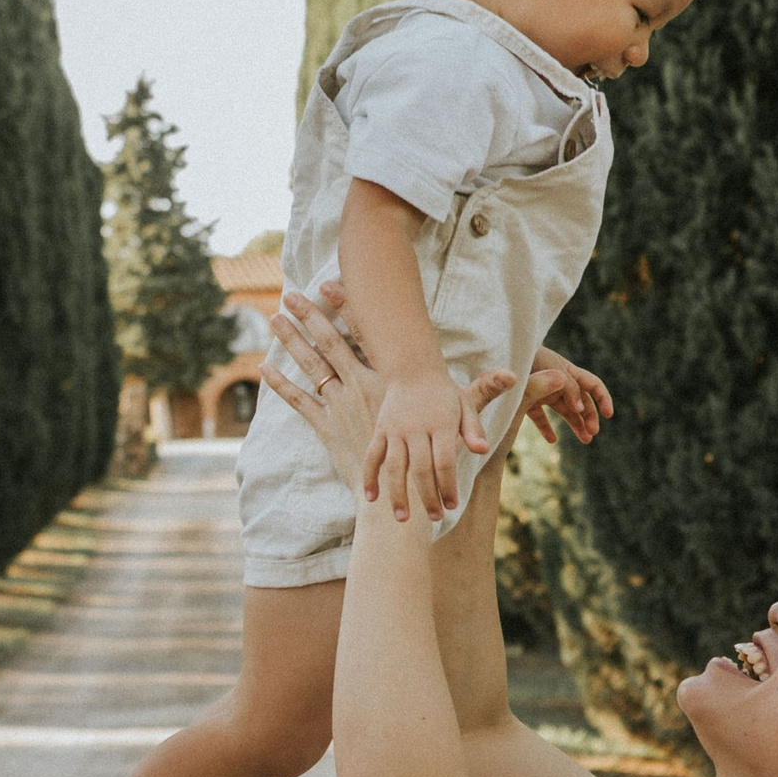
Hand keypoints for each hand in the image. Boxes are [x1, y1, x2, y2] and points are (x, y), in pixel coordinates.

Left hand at [267, 295, 510, 516]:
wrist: (397, 494)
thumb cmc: (428, 459)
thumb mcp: (458, 421)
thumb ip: (482, 395)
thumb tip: (514, 375)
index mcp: (385, 380)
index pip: (364, 334)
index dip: (347, 307)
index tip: (331, 282)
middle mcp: (360, 387)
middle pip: (330, 342)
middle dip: (310, 315)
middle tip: (291, 291)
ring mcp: (340, 406)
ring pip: (310, 365)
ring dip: (291, 340)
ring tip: (273, 316)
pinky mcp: (325, 427)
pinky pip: (298, 401)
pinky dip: (280, 384)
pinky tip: (263, 366)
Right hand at [368, 365, 479, 521]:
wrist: (412, 369)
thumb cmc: (444, 393)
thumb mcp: (465, 404)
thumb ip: (474, 428)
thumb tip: (482, 451)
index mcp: (441, 423)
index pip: (444, 462)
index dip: (447, 486)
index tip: (451, 505)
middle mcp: (416, 428)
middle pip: (420, 469)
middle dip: (427, 496)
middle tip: (434, 518)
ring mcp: (395, 429)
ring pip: (394, 467)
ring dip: (397, 494)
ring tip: (402, 518)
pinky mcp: (380, 429)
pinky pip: (372, 456)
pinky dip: (369, 476)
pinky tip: (370, 498)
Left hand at [522, 344, 612, 449]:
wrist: (489, 362)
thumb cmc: (520, 359)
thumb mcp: (546, 371)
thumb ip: (565, 387)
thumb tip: (580, 407)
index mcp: (565, 371)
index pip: (592, 384)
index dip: (603, 399)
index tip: (608, 415)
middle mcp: (556, 381)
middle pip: (580, 400)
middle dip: (589, 416)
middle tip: (592, 433)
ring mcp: (540, 391)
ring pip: (564, 410)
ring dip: (576, 424)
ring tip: (586, 440)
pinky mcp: (524, 401)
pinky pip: (540, 416)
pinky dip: (547, 428)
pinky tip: (552, 440)